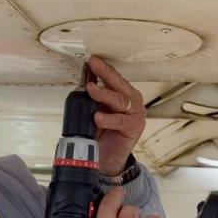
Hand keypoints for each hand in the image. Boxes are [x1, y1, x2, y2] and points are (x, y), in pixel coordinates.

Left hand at [85, 56, 145, 175]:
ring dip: (104, 94)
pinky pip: (120, 121)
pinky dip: (108, 118)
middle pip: (119, 84)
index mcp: (124, 94)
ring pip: (120, 100)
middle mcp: (132, 101)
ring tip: (91, 89)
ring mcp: (135, 114)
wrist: (109, 158)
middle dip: (105, 73)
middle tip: (93, 64)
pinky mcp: (133, 128)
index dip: (103, 68)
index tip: (92, 59)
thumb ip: (94, 97)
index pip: (114, 77)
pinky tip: (97, 117)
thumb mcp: (98, 110)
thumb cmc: (104, 133)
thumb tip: (83, 79)